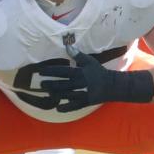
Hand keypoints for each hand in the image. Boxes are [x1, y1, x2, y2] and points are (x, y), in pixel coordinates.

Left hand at [37, 50, 153, 112]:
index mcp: (80, 72)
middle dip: (51, 84)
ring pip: (67, 95)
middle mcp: (80, 83)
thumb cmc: (99, 72)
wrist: (112, 85)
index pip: (63, 71)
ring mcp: (83, 94)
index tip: (41, 71)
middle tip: (41, 84)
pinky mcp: (85, 102)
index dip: (51, 71)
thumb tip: (67, 46)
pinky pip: (75, 106)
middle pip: (62, 84)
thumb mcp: (90, 61)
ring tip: (47, 94)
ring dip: (56, 95)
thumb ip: (78, 55)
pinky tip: (58, 108)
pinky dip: (66, 107)